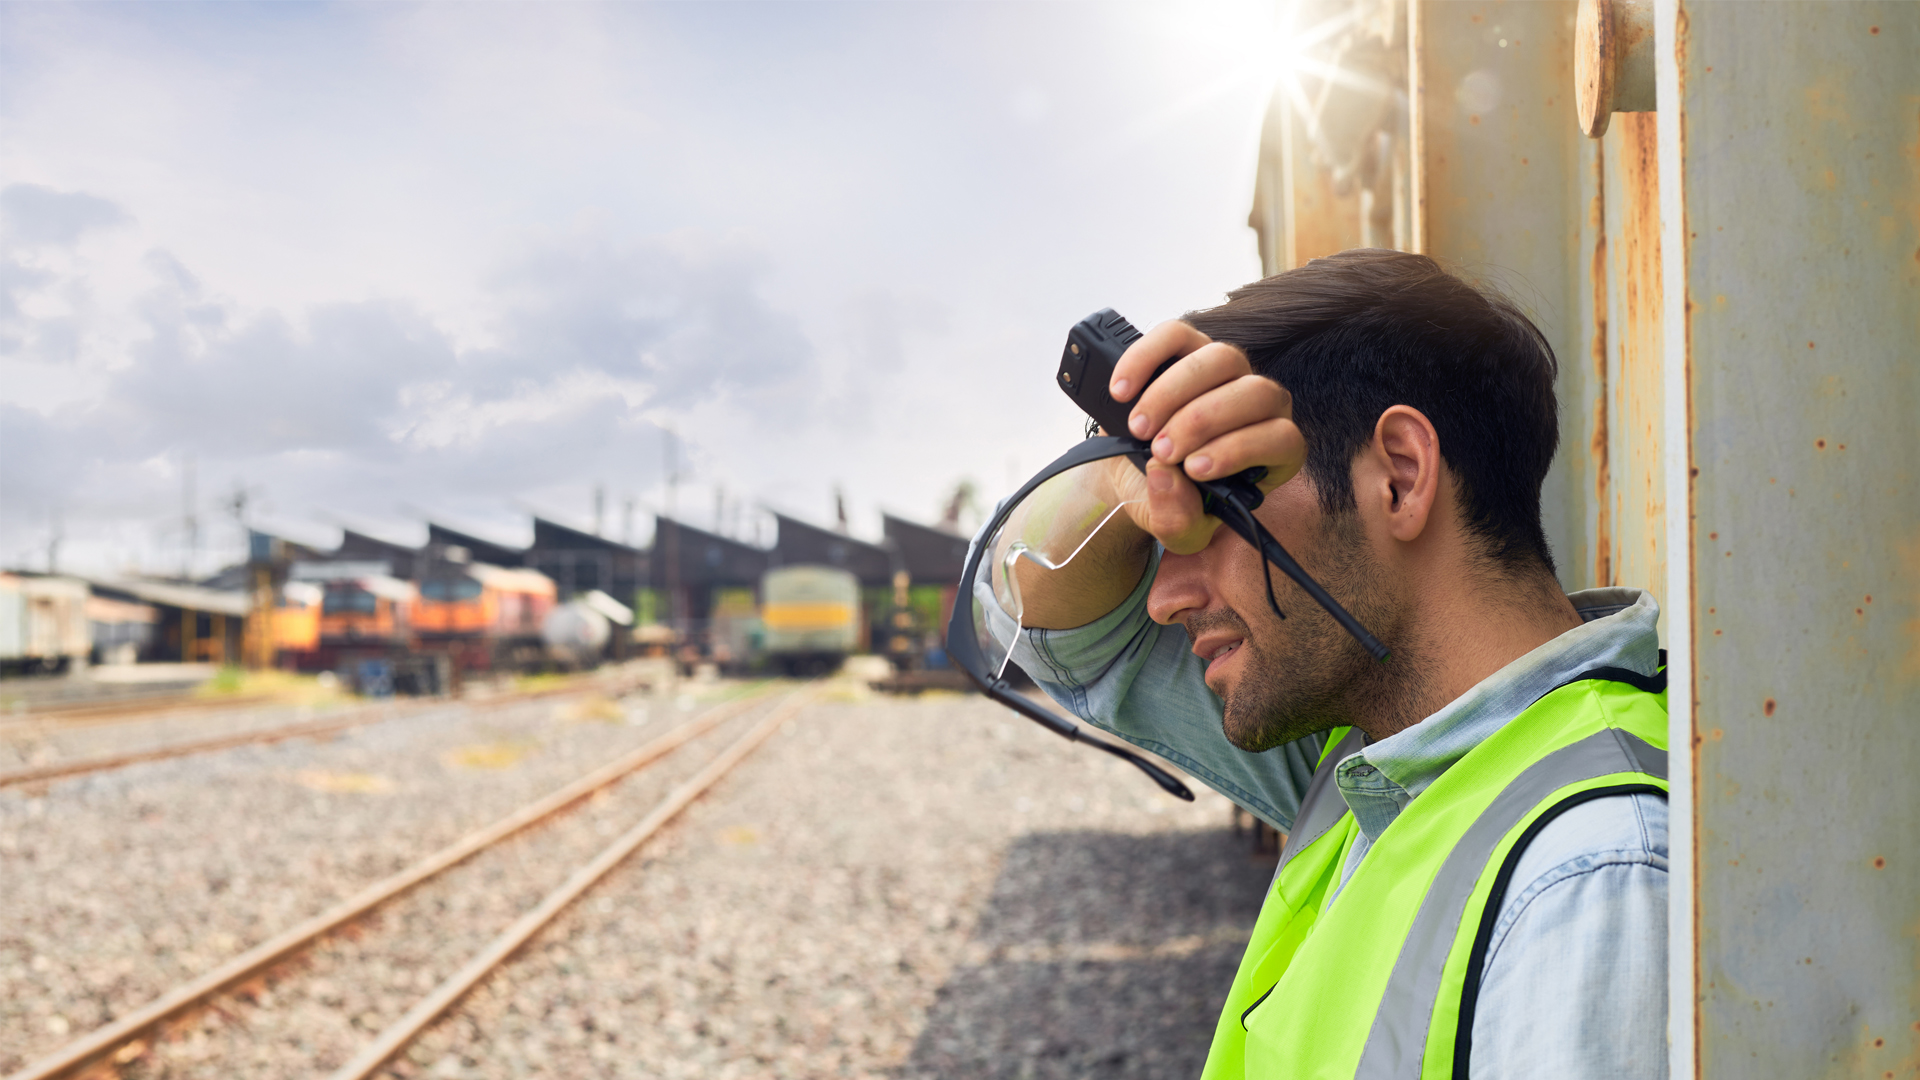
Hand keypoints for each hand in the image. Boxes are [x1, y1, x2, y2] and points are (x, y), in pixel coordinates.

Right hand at [1109, 321, 1304, 554]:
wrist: (1137, 474)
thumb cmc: (1171, 499)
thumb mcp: (1176, 528)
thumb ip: (1178, 517)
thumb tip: (1166, 475)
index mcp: (1272, 451)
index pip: (1281, 438)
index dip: (1240, 448)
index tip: (1194, 469)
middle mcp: (1259, 405)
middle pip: (1253, 392)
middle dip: (1201, 422)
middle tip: (1159, 450)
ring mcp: (1226, 370)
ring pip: (1220, 358)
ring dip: (1173, 392)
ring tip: (1138, 427)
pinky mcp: (1189, 347)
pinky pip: (1176, 335)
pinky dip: (1145, 359)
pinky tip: (1122, 391)